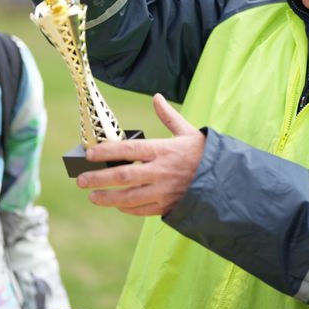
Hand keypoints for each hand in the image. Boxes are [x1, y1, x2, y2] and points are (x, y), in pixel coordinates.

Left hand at [76, 94, 205, 215]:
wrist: (227, 180)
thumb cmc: (205, 154)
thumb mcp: (188, 132)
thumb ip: (168, 116)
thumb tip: (157, 97)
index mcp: (163, 150)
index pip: (129, 150)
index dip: (107, 152)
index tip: (90, 154)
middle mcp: (161, 172)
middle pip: (122, 176)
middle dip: (98, 179)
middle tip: (81, 180)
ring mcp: (163, 191)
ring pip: (128, 197)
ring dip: (107, 198)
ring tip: (92, 197)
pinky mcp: (168, 206)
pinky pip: (142, 210)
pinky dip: (127, 208)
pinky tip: (116, 205)